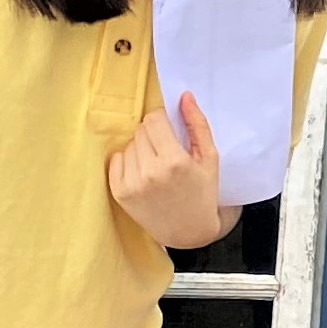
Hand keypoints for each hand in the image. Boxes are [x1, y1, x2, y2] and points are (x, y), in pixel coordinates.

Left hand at [107, 91, 225, 247]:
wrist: (188, 231)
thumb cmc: (202, 193)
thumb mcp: (209, 158)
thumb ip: (197, 124)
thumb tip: (184, 96)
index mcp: (174, 162)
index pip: (154, 119)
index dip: (163, 121)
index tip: (171, 132)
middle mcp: (150, 172)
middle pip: (141, 130)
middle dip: (154, 135)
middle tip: (166, 152)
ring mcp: (132, 183)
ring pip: (129, 144)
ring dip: (141, 149)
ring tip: (156, 166)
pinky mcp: (120, 192)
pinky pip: (116, 160)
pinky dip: (128, 162)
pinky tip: (143, 174)